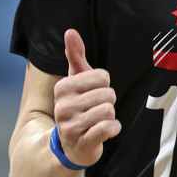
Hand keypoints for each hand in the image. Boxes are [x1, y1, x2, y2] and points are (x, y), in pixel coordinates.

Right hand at [53, 29, 120, 166]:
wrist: (72, 146)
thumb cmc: (78, 107)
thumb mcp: (76, 80)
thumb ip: (75, 56)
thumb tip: (70, 31)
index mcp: (63, 88)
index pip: (102, 76)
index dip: (104, 86)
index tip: (93, 94)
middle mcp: (63, 106)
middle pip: (108, 94)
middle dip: (108, 102)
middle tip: (96, 110)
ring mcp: (71, 126)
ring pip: (109, 110)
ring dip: (110, 116)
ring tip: (97, 121)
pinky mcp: (82, 143)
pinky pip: (108, 128)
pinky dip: (113, 129)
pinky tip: (104, 131)